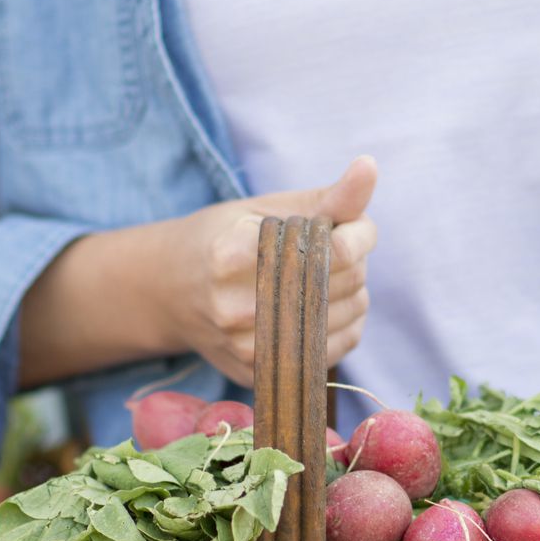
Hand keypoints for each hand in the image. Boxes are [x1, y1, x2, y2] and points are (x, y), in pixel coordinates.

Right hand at [159, 157, 378, 385]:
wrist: (168, 293)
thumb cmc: (223, 239)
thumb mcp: (265, 210)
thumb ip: (324, 197)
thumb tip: (370, 166)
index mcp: (232, 255)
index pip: (331, 252)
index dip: (358, 235)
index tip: (353, 226)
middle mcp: (234, 308)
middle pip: (341, 283)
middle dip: (352, 261)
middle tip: (330, 249)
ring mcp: (245, 348)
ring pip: (346, 318)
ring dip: (353, 293)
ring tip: (321, 277)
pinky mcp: (257, 374)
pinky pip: (333, 351)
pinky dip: (343, 325)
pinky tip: (319, 306)